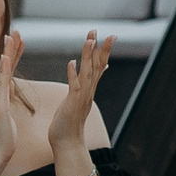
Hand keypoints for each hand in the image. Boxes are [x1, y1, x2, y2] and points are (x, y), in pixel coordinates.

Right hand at [0, 32, 23, 169]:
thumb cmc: (2, 138)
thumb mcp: (6, 115)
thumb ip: (6, 100)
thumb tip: (8, 88)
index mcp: (0, 96)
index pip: (8, 71)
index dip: (13, 55)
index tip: (18, 40)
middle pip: (4, 67)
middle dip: (10, 49)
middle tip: (16, 31)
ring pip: (2, 71)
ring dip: (6, 54)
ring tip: (10, 36)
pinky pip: (0, 85)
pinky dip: (3, 70)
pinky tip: (6, 58)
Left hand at [47, 29, 114, 155]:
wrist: (68, 143)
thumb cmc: (70, 122)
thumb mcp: (81, 98)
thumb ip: (89, 82)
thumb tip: (100, 69)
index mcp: (89, 89)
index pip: (99, 66)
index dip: (103, 50)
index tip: (107, 35)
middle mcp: (89, 91)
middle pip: (97, 66)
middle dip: (99, 48)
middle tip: (101, 31)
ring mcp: (82, 97)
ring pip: (88, 72)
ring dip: (88, 56)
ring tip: (90, 40)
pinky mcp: (73, 103)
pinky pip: (74, 86)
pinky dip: (73, 74)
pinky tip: (72, 62)